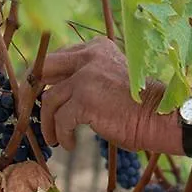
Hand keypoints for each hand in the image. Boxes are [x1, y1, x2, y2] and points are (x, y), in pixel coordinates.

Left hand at [39, 38, 166, 151]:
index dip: (45, 78)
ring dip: (48, 122)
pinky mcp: (84, 99)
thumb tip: (53, 90)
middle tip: (32, 110)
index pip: (58, 57)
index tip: (40, 94)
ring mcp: (86, 77)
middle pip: (45, 68)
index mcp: (97, 47)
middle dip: (34, 91)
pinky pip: (60, 120)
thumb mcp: (109, 78)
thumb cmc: (137, 103)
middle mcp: (90, 56)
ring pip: (49, 99)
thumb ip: (86, 76)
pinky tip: (69, 144)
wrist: (159, 117)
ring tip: (55, 137)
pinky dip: (62, 135)